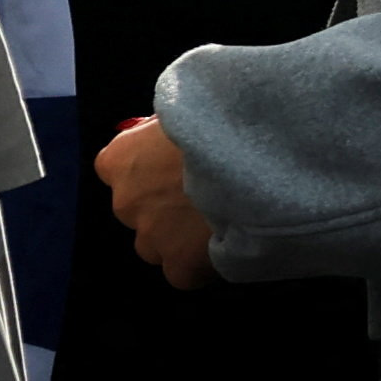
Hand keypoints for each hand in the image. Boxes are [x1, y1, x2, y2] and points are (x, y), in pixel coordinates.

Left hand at [97, 120, 215, 290]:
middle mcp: (127, 200)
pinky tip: (231, 244)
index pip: (119, 168)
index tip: (178, 165)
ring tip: (224, 220)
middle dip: (168, 205)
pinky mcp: (179, 265)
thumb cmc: (228, 123)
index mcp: (122, 158)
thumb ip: (175, 125)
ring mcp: (151, 237)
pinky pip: (185, 272)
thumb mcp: (191, 107)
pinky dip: (202, 265)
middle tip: (210, 192)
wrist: (261, 159)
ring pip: (158, 244)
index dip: (151, 168)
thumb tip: (179, 128)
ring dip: (181, 237)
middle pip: (141, 210)